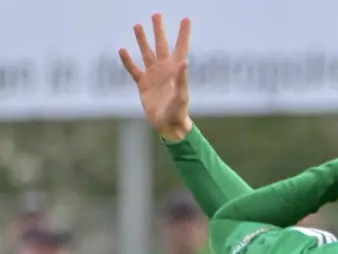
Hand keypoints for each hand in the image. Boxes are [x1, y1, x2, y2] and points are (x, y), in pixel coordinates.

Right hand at [120, 14, 192, 141]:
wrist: (168, 126)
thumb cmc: (178, 112)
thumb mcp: (182, 96)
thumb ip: (182, 79)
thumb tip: (185, 61)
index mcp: (176, 70)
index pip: (180, 47)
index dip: (183, 33)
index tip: (186, 19)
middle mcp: (165, 69)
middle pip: (161, 45)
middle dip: (159, 30)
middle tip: (156, 14)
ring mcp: (153, 75)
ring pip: (146, 53)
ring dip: (142, 40)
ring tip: (138, 25)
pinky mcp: (143, 84)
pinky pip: (133, 69)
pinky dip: (127, 61)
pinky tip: (122, 50)